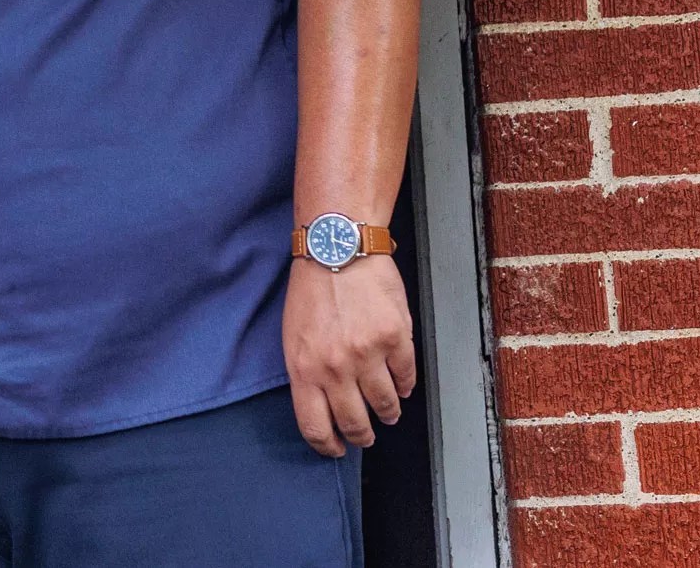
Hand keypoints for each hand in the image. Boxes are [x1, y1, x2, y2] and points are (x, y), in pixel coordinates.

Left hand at [283, 254, 415, 456]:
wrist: (337, 249)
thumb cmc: (311, 290)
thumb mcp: (293, 335)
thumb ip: (307, 372)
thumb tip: (322, 405)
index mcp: (304, 369)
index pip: (315, 426)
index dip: (328, 446)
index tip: (336, 449)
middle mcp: (335, 368)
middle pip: (354, 423)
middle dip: (361, 436)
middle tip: (365, 436)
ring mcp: (368, 355)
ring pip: (385, 405)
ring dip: (387, 413)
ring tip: (386, 412)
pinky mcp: (395, 340)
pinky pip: (406, 378)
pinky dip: (404, 386)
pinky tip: (399, 385)